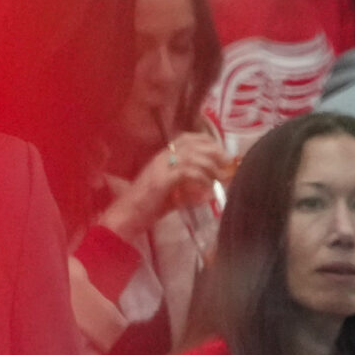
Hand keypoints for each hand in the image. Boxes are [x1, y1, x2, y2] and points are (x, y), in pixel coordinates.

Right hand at [97, 131, 228, 241]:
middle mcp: (161, 157)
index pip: (186, 139)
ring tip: (220, 178)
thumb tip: (210, 193)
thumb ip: (190, 191)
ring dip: (210, 165)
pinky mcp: (160, 180)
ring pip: (190, 156)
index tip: (222, 152)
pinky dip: (201, 178)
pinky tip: (208, 187)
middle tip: (228, 162)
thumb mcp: (174, 195)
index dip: (207, 141)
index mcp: (163, 157)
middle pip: (191, 144)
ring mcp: (160, 167)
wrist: (127, 216)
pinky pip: (186, 172)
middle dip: (213, 151)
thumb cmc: (148, 206)